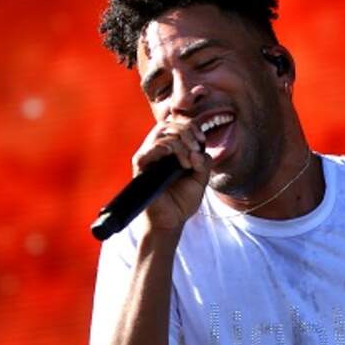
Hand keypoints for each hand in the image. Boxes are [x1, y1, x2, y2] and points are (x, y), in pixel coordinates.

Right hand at [130, 117, 210, 231]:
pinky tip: (176, 160)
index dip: (191, 127)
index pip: (177, 124)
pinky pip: (148, 150)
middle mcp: (157, 150)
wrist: (172, 220)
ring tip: (187, 163)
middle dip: (187, 133)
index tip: (201, 141)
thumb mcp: (201, 179)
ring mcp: (148, 157)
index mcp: (171, 149)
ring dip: (179, 144)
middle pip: (168, 124)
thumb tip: (197, 152)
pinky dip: (163, 148)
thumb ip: (204, 163)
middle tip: (196, 149)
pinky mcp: (140, 167)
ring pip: (161, 134)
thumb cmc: (183, 200)